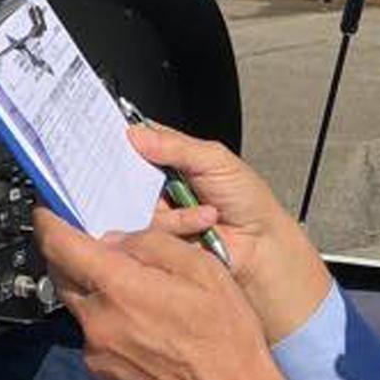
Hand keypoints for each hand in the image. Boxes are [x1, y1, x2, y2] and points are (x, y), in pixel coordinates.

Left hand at [33, 209, 315, 379]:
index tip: (47, 210)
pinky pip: (94, 332)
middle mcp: (98, 321)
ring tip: (134, 286)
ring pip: (79, 304)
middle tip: (94, 241)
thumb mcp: (200, 268)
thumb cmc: (226, 338)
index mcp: (119, 288)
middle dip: (71, 253)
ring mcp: (97, 351)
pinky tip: (142, 320)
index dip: (48, 221)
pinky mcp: (103, 372)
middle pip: (62, 274)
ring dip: (94, 287)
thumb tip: (115, 240)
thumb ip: (149, 244)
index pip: (59, 245)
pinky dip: (107, 317)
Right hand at [127, 122, 330, 343]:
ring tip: (204, 208)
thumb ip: (175, 146)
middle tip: (159, 178)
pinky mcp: (154, 238)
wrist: (259, 245)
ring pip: (133, 204)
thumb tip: (137, 133)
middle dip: (137, 176)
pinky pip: (146, 229)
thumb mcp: (215, 160)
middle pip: (125, 173)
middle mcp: (158, 184)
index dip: (125, 138)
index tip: (120, 138)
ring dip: (170, 208)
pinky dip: (177, 225)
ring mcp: (155, 211)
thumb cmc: (247, 200)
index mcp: (172, 157)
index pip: (138, 140)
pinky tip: (202, 223)